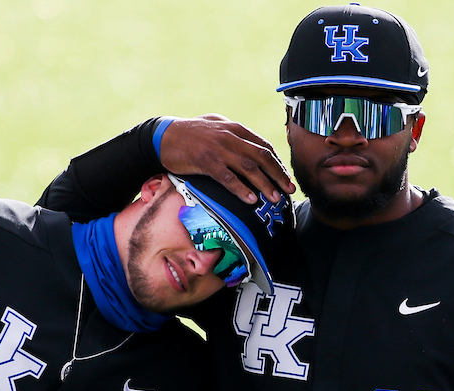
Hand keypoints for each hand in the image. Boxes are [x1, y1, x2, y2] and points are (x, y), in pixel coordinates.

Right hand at [159, 115, 295, 203]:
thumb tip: (251, 148)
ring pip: (249, 168)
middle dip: (278, 175)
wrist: (162, 136)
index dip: (277, 163)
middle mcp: (230, 136)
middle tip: (290, 190)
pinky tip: (250, 200)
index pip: (264, 146)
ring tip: (275, 198)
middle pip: (262, 157)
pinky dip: (241, 189)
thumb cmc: (189, 134)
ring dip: (265, 184)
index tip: (285, 177)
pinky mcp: (205, 161)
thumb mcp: (216, 127)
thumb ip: (234, 136)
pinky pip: (227, 177)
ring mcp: (218, 149)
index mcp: (235, 129)